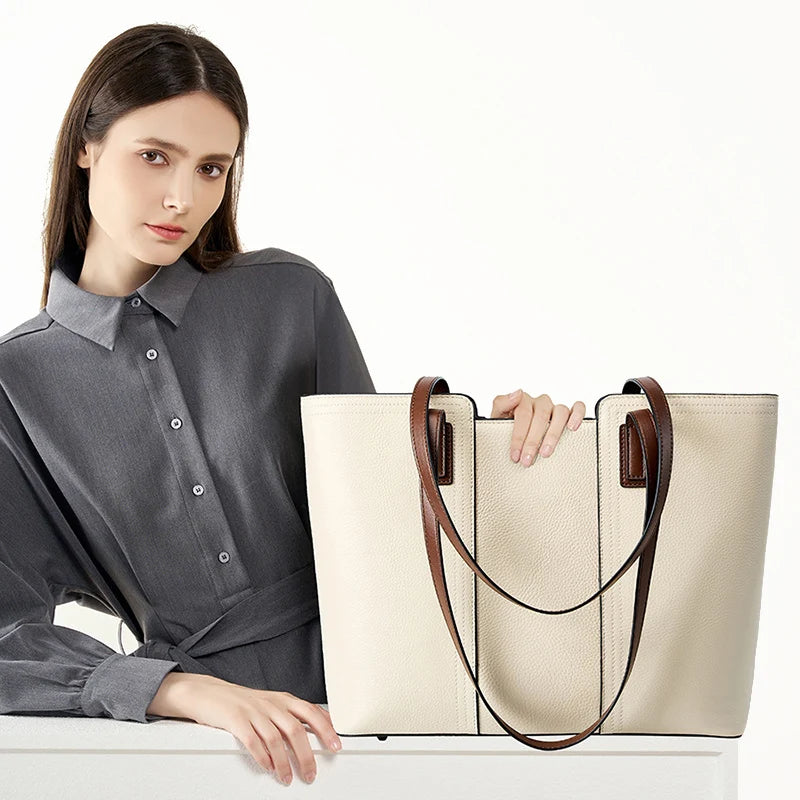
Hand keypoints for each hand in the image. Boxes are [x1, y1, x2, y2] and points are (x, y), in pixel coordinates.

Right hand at [148, 672, 340, 784]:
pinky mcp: (235, 719)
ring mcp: (253, 711)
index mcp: (282, 699)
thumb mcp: (270, 704)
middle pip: (296, 728)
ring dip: (284, 762)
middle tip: (311, 772)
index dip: (326, 728)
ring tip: (288, 778)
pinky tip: (267, 768)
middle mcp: (271, 703)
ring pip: (276, 737)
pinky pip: (252, 740)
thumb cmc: (241, 702)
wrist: (208, 693)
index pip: (311, 712)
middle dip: (306, 753)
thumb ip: (289, 716)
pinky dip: (262, 756)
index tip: (336, 745)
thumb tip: (314, 730)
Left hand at [489, 389, 585, 465]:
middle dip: (532, 441)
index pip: (523, 414)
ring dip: (552, 434)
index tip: (515, 455)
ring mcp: (554, 407)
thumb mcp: (496, 418)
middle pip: (540, 416)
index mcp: (522, 401)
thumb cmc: (505, 428)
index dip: (518, 436)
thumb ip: (501, 404)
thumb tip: (517, 393)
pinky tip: (572, 428)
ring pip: (560, 413)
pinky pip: (578, 407)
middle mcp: (540, 402)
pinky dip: (577, 415)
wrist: (509, 437)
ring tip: (546, 453)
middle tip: (527, 460)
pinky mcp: (568, 413)